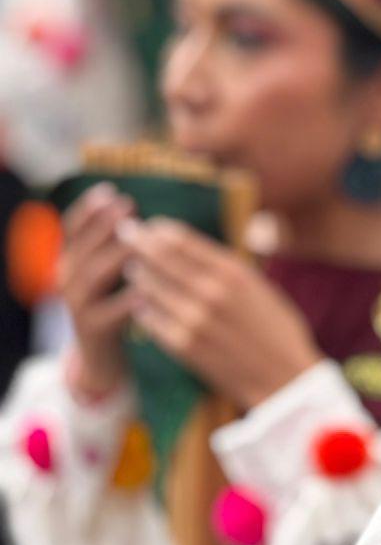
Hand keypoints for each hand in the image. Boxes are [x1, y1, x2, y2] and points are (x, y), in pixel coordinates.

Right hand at [59, 183, 136, 399]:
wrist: (102, 354)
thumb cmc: (114, 298)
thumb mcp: (110, 268)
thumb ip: (116, 241)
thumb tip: (131, 206)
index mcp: (71, 261)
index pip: (71, 229)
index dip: (87, 210)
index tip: (109, 190)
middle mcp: (67, 281)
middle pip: (82, 248)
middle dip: (104, 225)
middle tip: (127, 206)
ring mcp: (78, 306)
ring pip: (94, 277)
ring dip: (116, 255)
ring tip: (138, 240)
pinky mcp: (94, 330)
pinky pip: (112, 312)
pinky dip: (130, 297)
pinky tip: (149, 285)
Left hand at [122, 220, 321, 409]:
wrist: (281, 374)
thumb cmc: (275, 327)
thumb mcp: (259, 286)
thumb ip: (227, 268)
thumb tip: (194, 248)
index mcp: (234, 271)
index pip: (184, 241)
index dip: (162, 230)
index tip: (151, 225)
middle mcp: (211, 291)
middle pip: (162, 258)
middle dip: (139, 243)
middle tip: (125, 234)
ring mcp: (194, 319)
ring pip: (150, 287)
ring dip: (139, 274)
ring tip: (132, 268)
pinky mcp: (183, 346)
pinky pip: (151, 319)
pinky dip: (143, 307)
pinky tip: (140, 302)